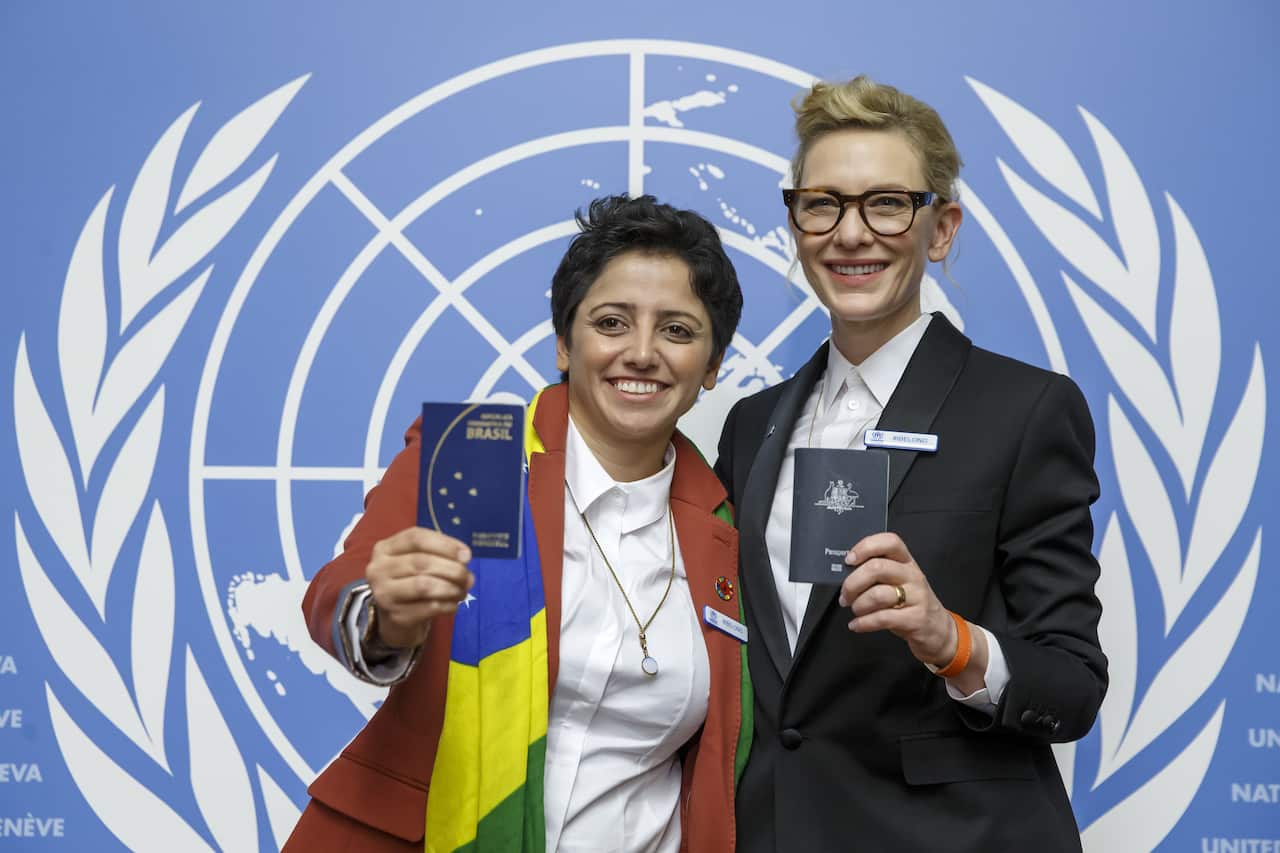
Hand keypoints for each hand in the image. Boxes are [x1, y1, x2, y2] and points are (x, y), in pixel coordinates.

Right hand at [365, 527, 473, 649]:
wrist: (395, 617)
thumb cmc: (411, 581)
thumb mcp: (418, 560)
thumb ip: (440, 554)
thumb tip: (464, 559)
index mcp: (385, 548)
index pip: (416, 538)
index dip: (445, 544)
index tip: (467, 555)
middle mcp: (378, 569)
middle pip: (421, 562)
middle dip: (452, 569)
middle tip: (468, 577)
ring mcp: (384, 594)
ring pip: (423, 585)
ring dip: (451, 588)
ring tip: (462, 591)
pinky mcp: (396, 616)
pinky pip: (429, 608)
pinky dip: (448, 605)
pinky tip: (454, 604)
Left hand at [837, 532, 955, 666]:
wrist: (938, 629)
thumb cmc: (911, 603)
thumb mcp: (898, 581)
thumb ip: (877, 573)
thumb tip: (846, 573)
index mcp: (906, 562)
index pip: (889, 542)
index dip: (866, 547)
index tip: (849, 560)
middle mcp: (912, 576)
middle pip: (877, 567)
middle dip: (853, 583)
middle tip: (846, 595)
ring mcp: (916, 597)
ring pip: (878, 594)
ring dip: (858, 605)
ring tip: (855, 610)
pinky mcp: (915, 619)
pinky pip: (883, 618)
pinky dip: (864, 623)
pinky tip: (857, 624)